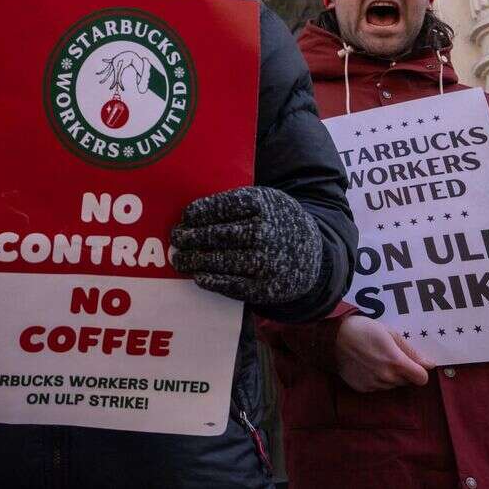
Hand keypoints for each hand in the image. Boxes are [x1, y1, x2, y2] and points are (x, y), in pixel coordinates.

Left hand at [170, 185, 322, 304]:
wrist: (313, 255)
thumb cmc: (277, 223)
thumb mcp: (266, 201)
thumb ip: (235, 202)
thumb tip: (191, 214)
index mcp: (262, 204)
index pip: (220, 207)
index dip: (197, 213)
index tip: (185, 217)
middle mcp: (264, 232)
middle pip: (216, 234)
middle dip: (190, 237)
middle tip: (176, 238)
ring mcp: (265, 261)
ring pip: (219, 260)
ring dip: (193, 260)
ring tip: (179, 259)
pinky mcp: (264, 287)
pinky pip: (230, 284)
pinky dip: (211, 280)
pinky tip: (198, 275)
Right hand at [334, 315, 432, 391]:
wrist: (332, 337)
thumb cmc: (362, 329)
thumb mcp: (389, 333)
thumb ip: (411, 351)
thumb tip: (430, 364)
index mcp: (396, 362)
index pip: (422, 379)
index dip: (420, 370)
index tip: (413, 362)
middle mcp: (387, 377)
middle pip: (406, 381)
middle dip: (403, 371)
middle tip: (389, 355)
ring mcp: (374, 385)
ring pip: (392, 385)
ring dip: (389, 376)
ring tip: (375, 359)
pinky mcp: (362, 389)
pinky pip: (377, 387)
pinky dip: (375, 379)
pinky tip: (366, 366)